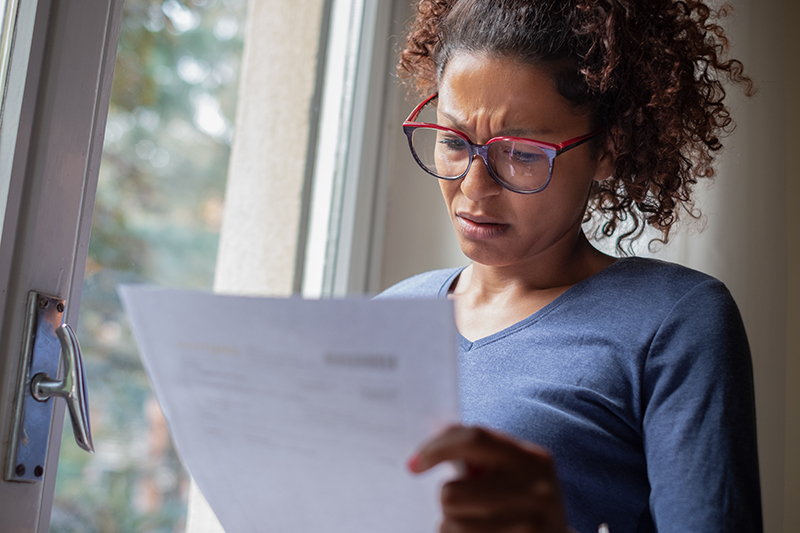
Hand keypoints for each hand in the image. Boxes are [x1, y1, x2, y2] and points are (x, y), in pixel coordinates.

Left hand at [408, 425, 569, 532]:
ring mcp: (529, 524)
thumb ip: (477, 450)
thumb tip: (434, 425)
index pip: (473, 439)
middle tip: (462, 504)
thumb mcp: (510, 471)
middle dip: (446, 499)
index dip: (435, 448)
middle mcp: (536, 490)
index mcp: (532, 459)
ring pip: (451, 523)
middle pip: (452, 492)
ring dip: (451, 524)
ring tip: (473, 523)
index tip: (414, 464)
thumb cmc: (520, 502)